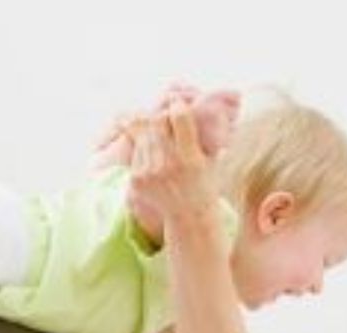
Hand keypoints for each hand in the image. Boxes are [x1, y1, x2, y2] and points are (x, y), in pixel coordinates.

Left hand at [126, 102, 217, 230]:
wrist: (189, 217)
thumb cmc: (203, 183)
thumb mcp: (210, 158)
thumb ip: (204, 132)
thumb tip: (206, 102)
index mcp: (190, 158)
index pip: (179, 116)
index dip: (178, 105)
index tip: (178, 104)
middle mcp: (169, 165)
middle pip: (156, 120)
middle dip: (161, 114)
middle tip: (165, 114)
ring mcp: (150, 173)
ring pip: (142, 132)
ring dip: (150, 128)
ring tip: (157, 129)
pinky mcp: (136, 179)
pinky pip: (136, 150)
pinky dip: (143, 145)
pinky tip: (152, 149)